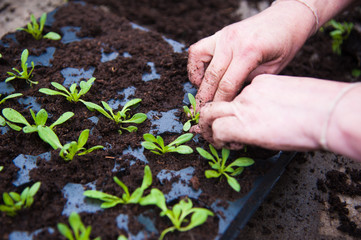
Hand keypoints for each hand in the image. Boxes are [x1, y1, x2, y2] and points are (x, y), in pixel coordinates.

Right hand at [187, 2, 315, 104]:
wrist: (287, 18)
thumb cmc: (284, 45)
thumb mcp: (273, 70)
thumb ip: (251, 84)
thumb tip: (232, 101)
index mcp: (249, 52)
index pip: (227, 85)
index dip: (221, 102)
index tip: (218, 114)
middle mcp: (232, 41)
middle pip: (211, 76)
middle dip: (206, 98)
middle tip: (203, 113)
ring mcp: (223, 35)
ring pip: (198, 61)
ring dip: (198, 80)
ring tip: (202, 93)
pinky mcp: (219, 34)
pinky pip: (197, 50)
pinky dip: (195, 65)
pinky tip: (203, 76)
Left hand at [194, 74, 345, 150]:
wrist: (326, 113)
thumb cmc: (317, 109)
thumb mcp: (289, 99)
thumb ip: (270, 104)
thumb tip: (264, 118)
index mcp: (260, 84)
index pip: (233, 94)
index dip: (226, 107)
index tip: (226, 118)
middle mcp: (247, 92)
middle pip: (215, 99)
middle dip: (205, 115)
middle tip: (204, 128)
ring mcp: (244, 106)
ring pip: (210, 114)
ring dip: (207, 129)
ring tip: (212, 140)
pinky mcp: (243, 124)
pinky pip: (219, 131)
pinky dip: (218, 141)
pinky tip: (229, 146)